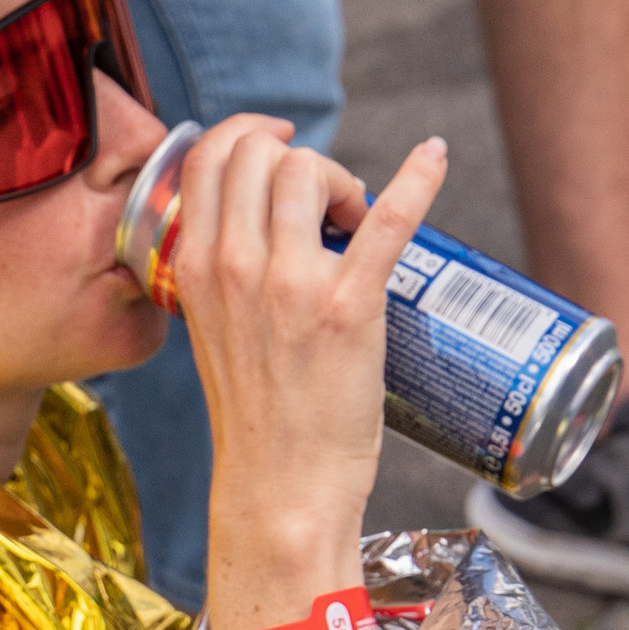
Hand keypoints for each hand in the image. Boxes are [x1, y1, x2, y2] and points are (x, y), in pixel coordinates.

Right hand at [172, 116, 447, 629]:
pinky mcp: (347, 308)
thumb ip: (225, 277)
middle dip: (304, 161)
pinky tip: (434, 159)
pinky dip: (417, 179)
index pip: (212, 157)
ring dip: (345, 180)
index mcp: (194, 268)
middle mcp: (233, 266)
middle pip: (263, 154)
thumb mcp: (214, 334)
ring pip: (311, 170)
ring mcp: (289, 284)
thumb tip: (260, 232)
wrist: (279, 493)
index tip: (283, 146)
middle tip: (332, 207)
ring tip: (360, 222)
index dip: (252, 137)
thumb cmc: (258, 422)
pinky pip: (386, 219)